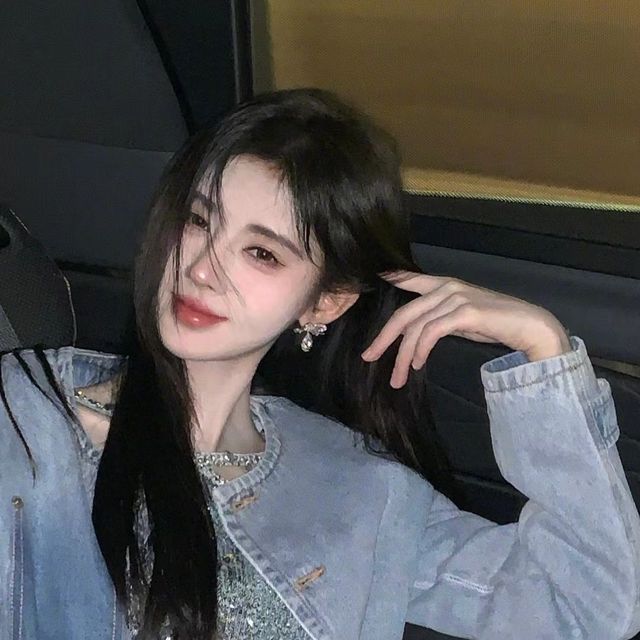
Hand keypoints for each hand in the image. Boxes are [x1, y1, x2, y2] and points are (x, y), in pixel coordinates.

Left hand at [361, 271, 571, 387]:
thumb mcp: (459, 317)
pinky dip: (421, 350)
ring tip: (398, 378)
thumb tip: (415, 334)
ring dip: (403, 356)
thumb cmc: (495, 323)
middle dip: (383, 338)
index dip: (388, 279)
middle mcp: (446, 287)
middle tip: (369, 357)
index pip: (408, 279)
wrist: (529, 326)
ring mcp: (455, 297)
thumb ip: (437, 318)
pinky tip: (418, 364)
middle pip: (403, 314)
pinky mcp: (464, 312)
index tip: (366, 282)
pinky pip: (431, 333)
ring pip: (415, 328)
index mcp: (443, 285)